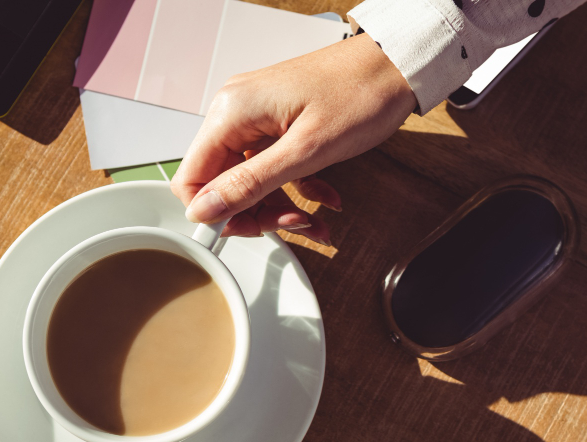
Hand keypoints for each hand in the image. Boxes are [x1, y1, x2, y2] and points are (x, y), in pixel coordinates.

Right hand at [171, 33, 416, 242]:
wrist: (395, 66)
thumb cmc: (359, 94)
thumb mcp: (305, 150)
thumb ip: (251, 183)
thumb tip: (205, 210)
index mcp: (232, 113)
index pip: (192, 176)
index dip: (213, 212)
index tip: (244, 230)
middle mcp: (237, 112)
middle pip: (222, 182)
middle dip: (256, 212)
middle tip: (292, 223)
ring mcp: (258, 118)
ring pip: (251, 180)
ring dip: (281, 205)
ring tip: (316, 220)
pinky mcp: (278, 124)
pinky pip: (273, 167)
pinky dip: (297, 188)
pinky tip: (325, 197)